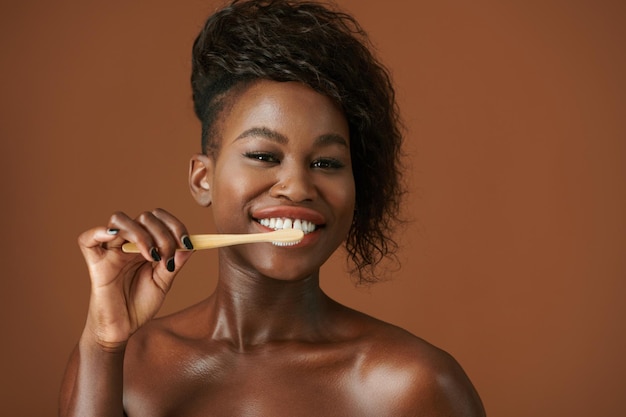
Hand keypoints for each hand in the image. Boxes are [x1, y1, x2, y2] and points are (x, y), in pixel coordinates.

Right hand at [77, 208, 193, 350]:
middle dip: (163, 234)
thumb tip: (189, 245)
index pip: (158, 219)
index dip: (175, 225)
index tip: (187, 243)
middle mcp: (128, 243)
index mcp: (146, 244)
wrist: (123, 329)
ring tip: (151, 256)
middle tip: (168, 257)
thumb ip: (175, 263)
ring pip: (119, 220)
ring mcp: (110, 250)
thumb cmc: (140, 305)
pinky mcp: (95, 263)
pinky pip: (88, 239)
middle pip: (144, 217)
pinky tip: (115, 238)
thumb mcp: (163, 282)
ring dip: (141, 234)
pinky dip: (100, 232)